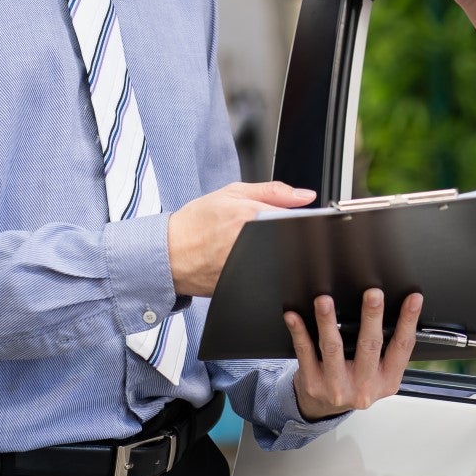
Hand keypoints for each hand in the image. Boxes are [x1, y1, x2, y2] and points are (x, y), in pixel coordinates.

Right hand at [167, 182, 314, 296]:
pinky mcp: (243, 284)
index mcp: (250, 215)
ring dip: (275, 253)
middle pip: (289, 241)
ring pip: (280, 260)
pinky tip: (247, 260)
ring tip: (254, 245)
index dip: (299, 220)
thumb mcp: (232, 193)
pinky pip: (265, 276)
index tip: (296, 220)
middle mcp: (250, 242)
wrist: (169, 253)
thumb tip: (306, 196)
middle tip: (268, 232)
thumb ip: (273, 191)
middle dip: (286, 236)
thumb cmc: (196, 223)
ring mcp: (247, 265)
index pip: (295, 218)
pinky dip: (263, 268)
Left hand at [287, 290, 423, 420]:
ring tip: (325, 300)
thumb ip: (387, 351)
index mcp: (387, 381)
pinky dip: (299, 332)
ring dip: (328, 321)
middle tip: (373, 294)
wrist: (324, 408)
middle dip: (372, 317)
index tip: (414, 299)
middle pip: (369, 346)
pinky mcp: (313, 384)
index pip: (402, 347)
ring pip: (333, 348)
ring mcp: (336, 387)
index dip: (408, 321)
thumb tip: (396, 308)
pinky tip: (294, 317)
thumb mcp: (379, 374)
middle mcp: (364, 388)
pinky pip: (305, 353)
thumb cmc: (356, 382)